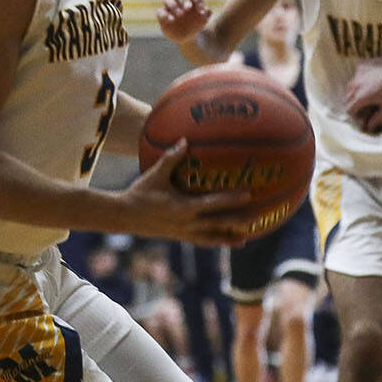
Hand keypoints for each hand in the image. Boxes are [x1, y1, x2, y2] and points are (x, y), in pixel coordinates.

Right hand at [123, 139, 256, 245]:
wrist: (124, 217)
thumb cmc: (140, 192)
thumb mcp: (155, 174)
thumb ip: (171, 158)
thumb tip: (185, 141)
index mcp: (184, 208)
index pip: (213, 204)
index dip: (231, 199)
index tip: (249, 195)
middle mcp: (187, 223)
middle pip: (219, 225)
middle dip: (238, 223)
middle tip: (257, 220)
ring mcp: (184, 233)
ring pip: (211, 238)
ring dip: (228, 238)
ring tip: (244, 240)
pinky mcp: (179, 237)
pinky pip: (201, 241)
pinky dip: (213, 241)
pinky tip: (221, 241)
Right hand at [156, 0, 209, 44]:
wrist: (188, 35)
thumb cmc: (197, 23)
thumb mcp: (204, 20)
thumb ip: (206, 14)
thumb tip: (208, 10)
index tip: (201, 11)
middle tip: (188, 8)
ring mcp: (169, 5)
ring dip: (173, 5)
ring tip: (180, 14)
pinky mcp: (162, 14)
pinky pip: (160, 11)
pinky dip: (165, 14)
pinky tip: (172, 20)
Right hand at [345, 58, 381, 133]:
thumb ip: (377, 118)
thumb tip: (370, 127)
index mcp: (360, 98)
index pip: (349, 109)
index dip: (354, 115)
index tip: (362, 116)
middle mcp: (354, 86)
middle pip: (347, 98)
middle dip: (354, 104)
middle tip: (365, 106)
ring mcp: (356, 75)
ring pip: (350, 86)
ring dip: (355, 92)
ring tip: (366, 93)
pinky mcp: (360, 66)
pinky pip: (356, 75)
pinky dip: (360, 79)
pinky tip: (371, 80)